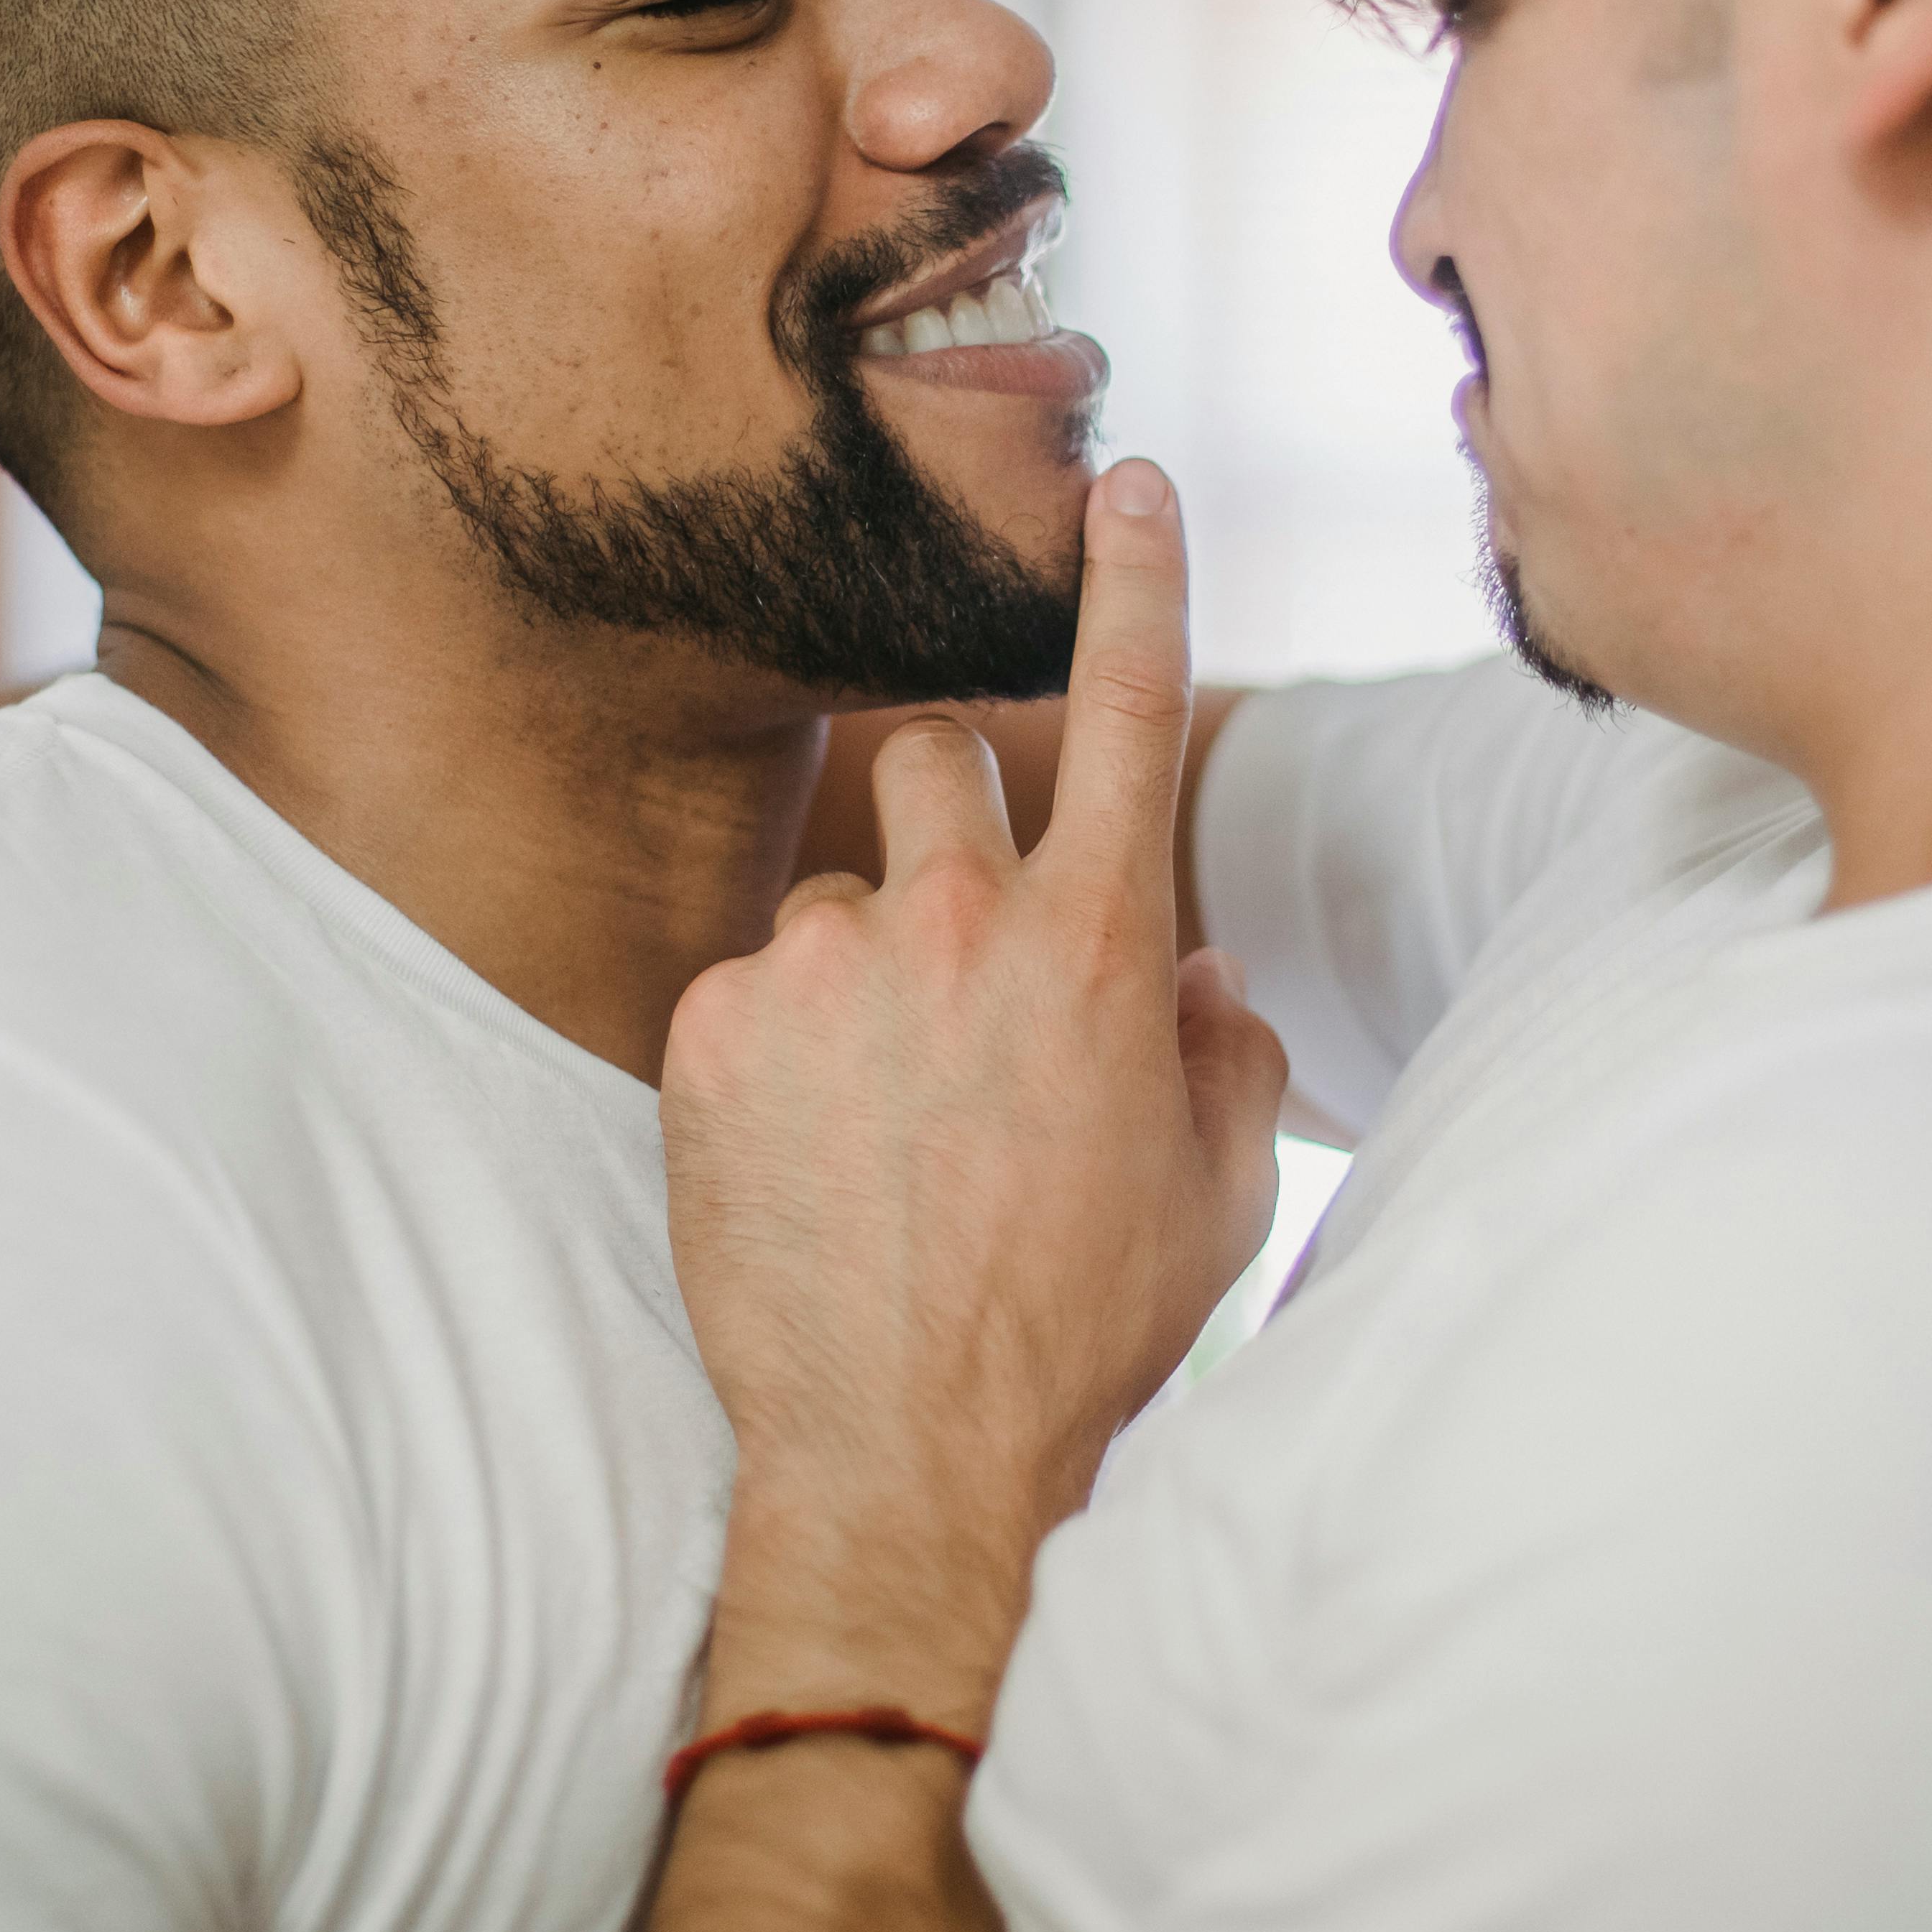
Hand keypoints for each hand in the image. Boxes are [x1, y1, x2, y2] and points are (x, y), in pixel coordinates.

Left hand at [660, 461, 1287, 1724]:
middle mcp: (960, 920)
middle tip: (956, 960)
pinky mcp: (711, 1027)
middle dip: (949, 830)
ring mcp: (824, 967)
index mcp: (1101, 941)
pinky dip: (777, 1053)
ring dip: (857, 967)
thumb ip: (1220, 1049)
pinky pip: (749, 987)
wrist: (915, 1452)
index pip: (1130, 709)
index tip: (1125, 480)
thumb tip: (1193, 975)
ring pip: (834, 892)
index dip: (1135, 580)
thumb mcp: (1215, 1187)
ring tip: (877, 1117)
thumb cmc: (1087, 1326)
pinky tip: (808, 1158)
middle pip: (938, 765)